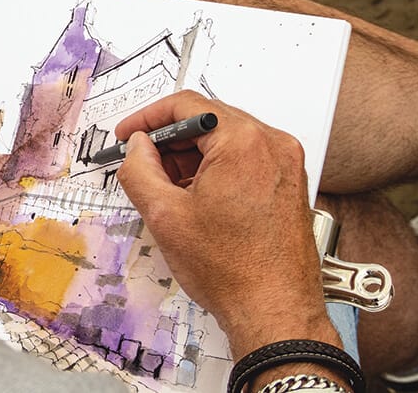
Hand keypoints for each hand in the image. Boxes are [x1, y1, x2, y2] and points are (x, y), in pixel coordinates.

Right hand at [114, 91, 340, 357]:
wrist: (274, 312)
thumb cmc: (230, 270)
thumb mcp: (164, 215)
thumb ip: (139, 169)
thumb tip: (136, 146)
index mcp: (243, 142)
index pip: (188, 105)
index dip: (148, 118)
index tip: (128, 134)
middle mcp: (272, 144)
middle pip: (209, 121)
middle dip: (169, 139)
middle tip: (141, 161)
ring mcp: (286, 164)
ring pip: (226, 140)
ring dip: (191, 156)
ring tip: (166, 188)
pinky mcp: (289, 184)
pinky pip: (245, 159)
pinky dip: (215, 168)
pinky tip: (194, 197)